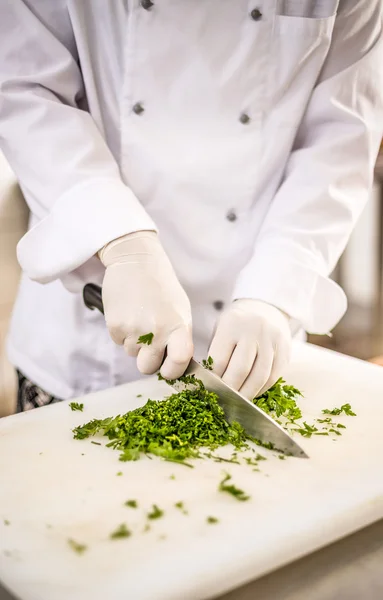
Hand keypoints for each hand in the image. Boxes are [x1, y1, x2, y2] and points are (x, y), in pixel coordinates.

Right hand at [99, 231, 192, 379]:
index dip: (173, 371)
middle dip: (149, 361)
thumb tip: (176, 363)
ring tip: (140, 319)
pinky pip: (119, 342)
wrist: (135, 260)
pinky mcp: (114, 326)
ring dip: (135, 343)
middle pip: (148, 367)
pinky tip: (129, 313)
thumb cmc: (162, 285)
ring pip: (132, 354)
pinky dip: (123, 332)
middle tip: (150, 344)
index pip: (179, 362)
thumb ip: (179, 337)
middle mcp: (156, 331)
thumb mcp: (180, 310)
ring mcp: (134, 330)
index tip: (169, 369)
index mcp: (178, 326)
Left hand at [208, 299, 291, 398]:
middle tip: (221, 401)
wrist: (264, 309)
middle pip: (240, 370)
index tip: (207, 391)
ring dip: (246, 394)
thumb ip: (215, 354)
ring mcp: (272, 340)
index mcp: (232, 324)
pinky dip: (261, 390)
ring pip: (260, 376)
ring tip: (236, 402)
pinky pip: (273, 377)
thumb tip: (206, 385)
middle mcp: (254, 330)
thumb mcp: (220, 330)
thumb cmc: (235, 325)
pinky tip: (251, 393)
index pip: (220, 360)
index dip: (213, 380)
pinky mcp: (285, 350)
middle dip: (229, 390)